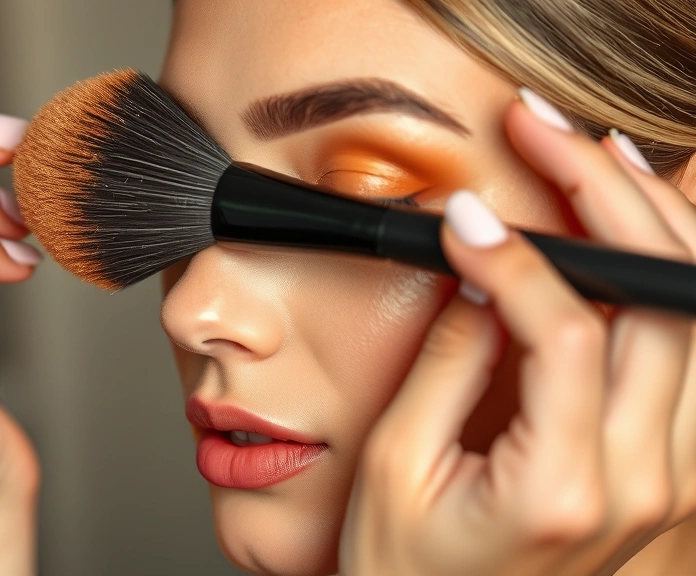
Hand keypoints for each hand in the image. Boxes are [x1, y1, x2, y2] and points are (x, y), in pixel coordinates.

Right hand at [340, 89, 695, 575]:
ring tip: (601, 163)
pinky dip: (671, 284)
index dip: (513, 256)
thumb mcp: (396, 467)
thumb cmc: (404, 571)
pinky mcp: (663, 472)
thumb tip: (475, 274)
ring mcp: (665, 480)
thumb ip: (447, 364)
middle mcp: (639, 484)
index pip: (566, 332)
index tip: (461, 218)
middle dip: (606, 203)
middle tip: (548, 138)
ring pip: (694, 322)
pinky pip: (690, 358)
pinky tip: (642, 235)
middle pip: (661, 307)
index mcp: (563, 488)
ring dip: (654, 229)